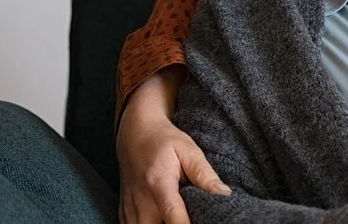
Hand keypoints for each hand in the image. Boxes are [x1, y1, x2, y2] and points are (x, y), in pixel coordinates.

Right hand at [117, 68, 229, 223]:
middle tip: (195, 218)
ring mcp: (129, 206)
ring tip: (179, 218)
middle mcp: (141, 199)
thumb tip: (224, 193)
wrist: (135, 132)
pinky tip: (162, 220)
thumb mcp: (188, 150)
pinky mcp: (123, 210)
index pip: (172, 215)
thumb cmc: (164, 140)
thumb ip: (205, 174)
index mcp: (158, 183)